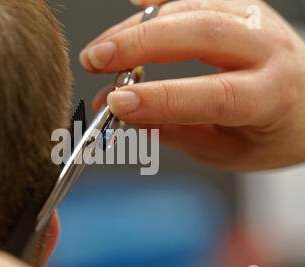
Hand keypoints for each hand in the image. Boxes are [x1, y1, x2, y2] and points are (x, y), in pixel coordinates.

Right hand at [80, 0, 304, 170]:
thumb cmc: (269, 132)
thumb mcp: (225, 150)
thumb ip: (174, 131)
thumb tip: (124, 117)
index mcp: (271, 96)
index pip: (212, 94)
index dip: (160, 98)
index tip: (116, 103)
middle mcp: (267, 49)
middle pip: (200, 32)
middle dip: (139, 44)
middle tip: (96, 60)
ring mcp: (253, 19)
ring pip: (190, 7)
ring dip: (138, 27)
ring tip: (103, 50)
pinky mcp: (238, 6)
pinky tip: (136, 2)